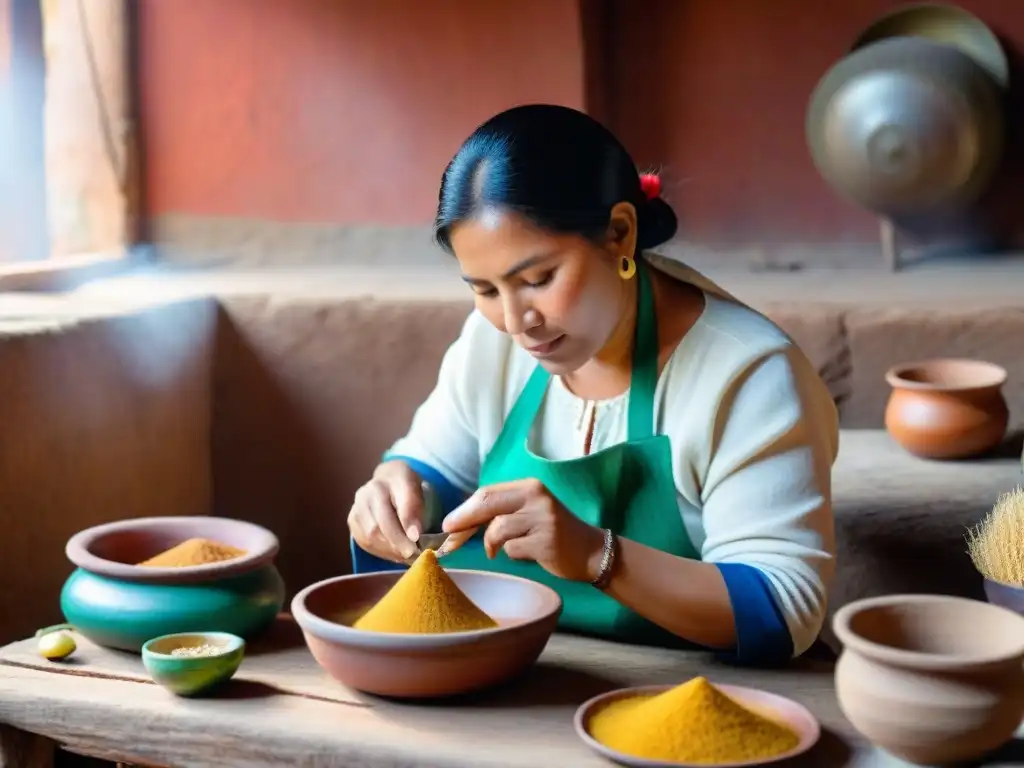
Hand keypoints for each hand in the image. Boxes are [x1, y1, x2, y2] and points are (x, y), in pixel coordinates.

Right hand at [347, 461, 423, 561]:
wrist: (388, 482)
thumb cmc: (407, 490)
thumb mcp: (419, 493)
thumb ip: (416, 510)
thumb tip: (414, 535)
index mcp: (394, 477)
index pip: (401, 500)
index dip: (408, 520)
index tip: (416, 538)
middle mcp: (370, 490)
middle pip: (381, 523)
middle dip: (398, 543)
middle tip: (413, 555)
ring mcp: (357, 505)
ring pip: (370, 535)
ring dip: (390, 550)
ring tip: (405, 556)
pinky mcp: (352, 520)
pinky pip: (364, 541)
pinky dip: (381, 551)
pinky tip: (393, 553)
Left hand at [440, 478, 605, 581]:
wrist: (592, 552)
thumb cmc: (553, 532)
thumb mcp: (529, 512)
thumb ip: (501, 511)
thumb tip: (458, 523)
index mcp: (530, 486)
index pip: (487, 493)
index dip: (464, 510)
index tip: (447, 525)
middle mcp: (536, 497)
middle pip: (487, 505)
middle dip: (464, 523)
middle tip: (449, 541)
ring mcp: (543, 518)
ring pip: (497, 530)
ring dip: (493, 544)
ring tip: (501, 550)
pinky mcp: (546, 541)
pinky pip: (512, 549)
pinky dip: (513, 554)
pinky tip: (528, 553)